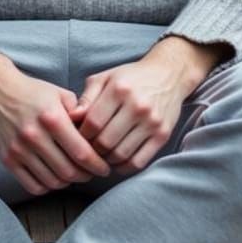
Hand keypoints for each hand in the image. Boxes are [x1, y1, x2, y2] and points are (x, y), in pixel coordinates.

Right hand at [0, 59, 113, 195]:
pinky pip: (32, 185)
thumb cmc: (31, 91)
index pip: (82, 153)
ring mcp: (19, 150)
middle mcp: (34, 135)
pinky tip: (54, 178)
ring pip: (52, 181)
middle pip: (68, 171)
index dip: (98, 165)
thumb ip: (80, 112)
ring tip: (74, 174)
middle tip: (92, 173)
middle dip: (85, 176)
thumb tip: (97, 132)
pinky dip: (48, 187)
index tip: (105, 168)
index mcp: (51, 118)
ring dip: (68, 182)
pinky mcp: (7, 160)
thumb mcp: (59, 94)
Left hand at [69, 57, 187, 174]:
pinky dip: (124, 167)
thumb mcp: (105, 78)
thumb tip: (72, 118)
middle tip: (89, 149)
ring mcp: (152, 122)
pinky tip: (117, 161)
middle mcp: (137, 106)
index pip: (93, 123)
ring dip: (107, 160)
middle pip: (106, 142)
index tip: (78, 137)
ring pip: (121, 155)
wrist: (169, 75)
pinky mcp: (163, 135)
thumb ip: (87, 97)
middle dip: (93, 150)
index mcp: (119, 89)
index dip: (81, 135)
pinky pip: (139, 162)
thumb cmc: (131, 77)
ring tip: (101, 155)